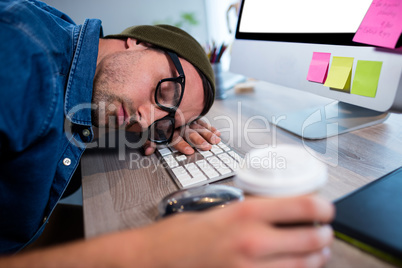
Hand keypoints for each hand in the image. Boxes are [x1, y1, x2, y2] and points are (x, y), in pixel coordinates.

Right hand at [0, 195, 333, 266]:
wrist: (154, 259)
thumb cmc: (182, 234)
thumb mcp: (220, 211)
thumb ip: (252, 213)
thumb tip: (281, 213)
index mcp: (245, 212)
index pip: (303, 205)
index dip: (323, 206)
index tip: (327, 209)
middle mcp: (253, 240)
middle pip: (312, 238)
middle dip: (323, 235)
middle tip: (323, 231)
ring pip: (305, 266)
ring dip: (315, 258)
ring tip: (314, 252)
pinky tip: (292, 267)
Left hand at [143, 118, 220, 155]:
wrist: (159, 101)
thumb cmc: (154, 121)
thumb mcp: (149, 132)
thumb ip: (148, 142)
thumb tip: (148, 151)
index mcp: (169, 128)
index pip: (176, 138)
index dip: (182, 145)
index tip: (189, 151)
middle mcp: (179, 124)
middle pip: (190, 133)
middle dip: (199, 140)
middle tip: (207, 147)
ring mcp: (187, 120)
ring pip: (199, 127)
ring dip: (208, 134)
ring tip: (216, 140)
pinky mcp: (192, 116)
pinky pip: (202, 122)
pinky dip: (210, 127)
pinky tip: (217, 132)